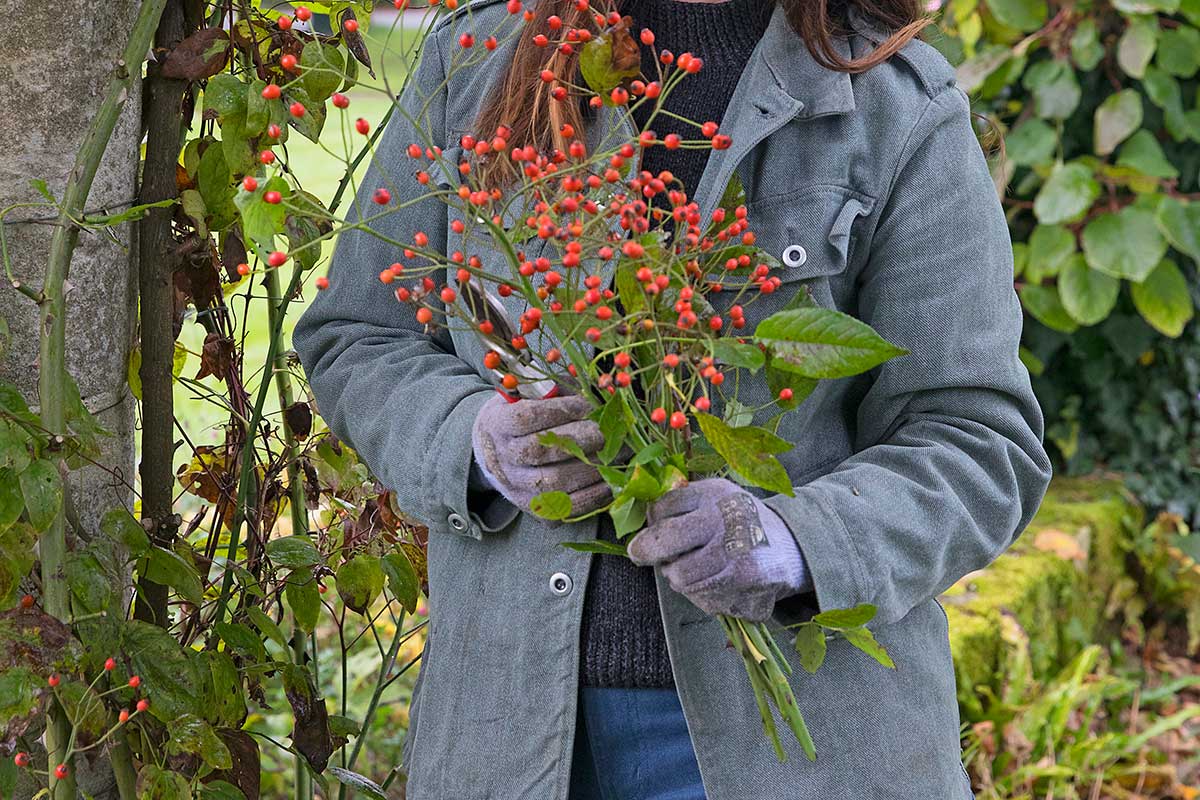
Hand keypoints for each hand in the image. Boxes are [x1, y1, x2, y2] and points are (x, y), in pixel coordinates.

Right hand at [471, 393, 610, 515]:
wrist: (495, 452)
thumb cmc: (520, 415)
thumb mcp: (528, 395)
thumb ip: (557, 390)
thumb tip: (596, 388)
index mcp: (498, 424)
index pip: (526, 417)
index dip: (560, 410)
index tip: (587, 404)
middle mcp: (502, 459)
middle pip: (540, 452)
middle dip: (581, 439)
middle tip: (608, 430)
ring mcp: (517, 488)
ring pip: (554, 483)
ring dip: (591, 469)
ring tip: (618, 455)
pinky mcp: (534, 509)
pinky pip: (564, 509)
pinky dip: (592, 497)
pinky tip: (612, 481)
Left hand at [627, 478, 810, 621]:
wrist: (793, 544)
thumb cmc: (742, 515)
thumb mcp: (712, 493)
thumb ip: (676, 501)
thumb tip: (641, 518)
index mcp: (717, 506)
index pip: (664, 530)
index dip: (644, 543)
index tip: (638, 549)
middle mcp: (732, 539)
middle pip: (673, 568)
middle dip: (663, 564)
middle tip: (666, 559)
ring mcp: (744, 574)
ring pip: (687, 589)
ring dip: (686, 581)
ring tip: (703, 565)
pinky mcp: (752, 601)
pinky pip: (710, 606)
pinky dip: (709, 596)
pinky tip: (723, 580)